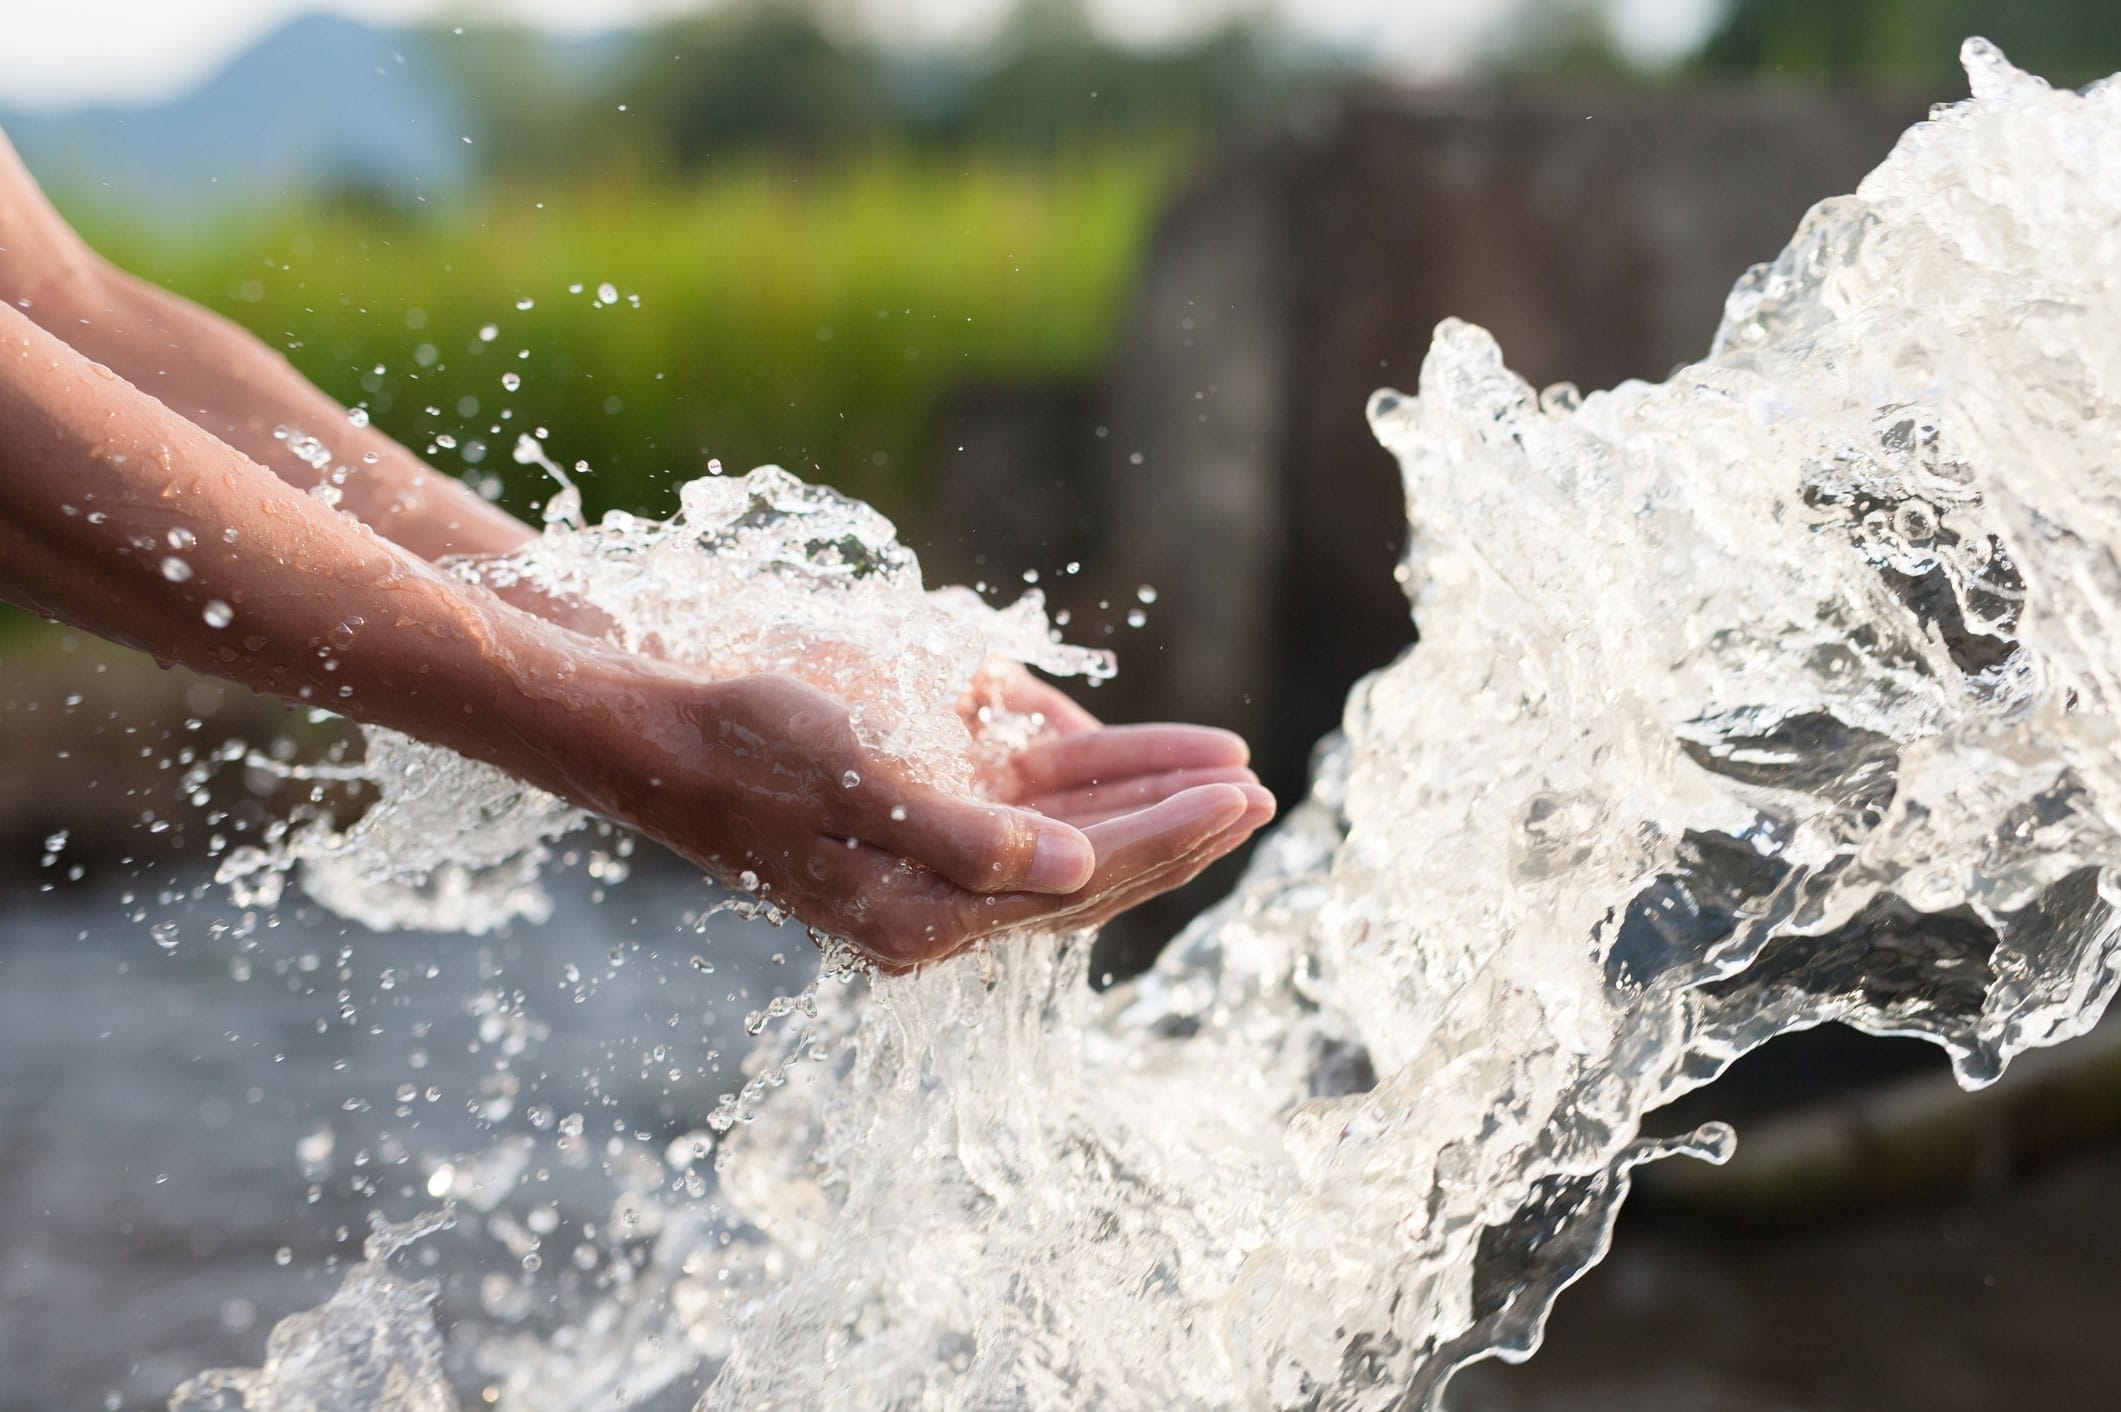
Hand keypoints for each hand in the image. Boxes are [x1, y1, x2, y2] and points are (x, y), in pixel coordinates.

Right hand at [545, 665, 1272, 968]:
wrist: (650, 734)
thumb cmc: (743, 747)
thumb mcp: (855, 781)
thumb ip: (967, 837)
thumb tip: (1074, 873)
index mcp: (922, 915)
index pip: (1079, 880)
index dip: (1164, 834)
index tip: (1240, 792)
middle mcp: (933, 909)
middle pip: (1087, 874)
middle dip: (1177, 830)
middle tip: (1264, 795)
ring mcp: (927, 872)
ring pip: (1065, 849)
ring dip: (1144, 813)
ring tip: (1225, 784)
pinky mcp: (917, 829)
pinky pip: (1025, 821)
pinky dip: (1088, 796)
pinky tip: (1132, 778)